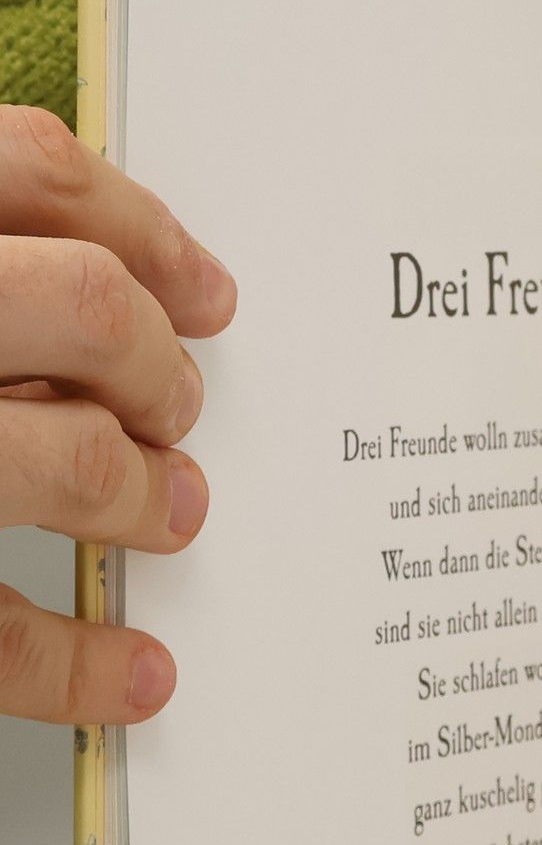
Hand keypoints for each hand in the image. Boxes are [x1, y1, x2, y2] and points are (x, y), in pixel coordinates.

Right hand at [0, 107, 234, 724]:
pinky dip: (73, 666)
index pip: (27, 168)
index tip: (211, 294)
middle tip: (180, 410)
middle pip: (81, 306)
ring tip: (172, 513)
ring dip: (140, 494)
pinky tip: (134, 676)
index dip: (141, 230)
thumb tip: (140, 287)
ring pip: (60, 459)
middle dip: (157, 366)